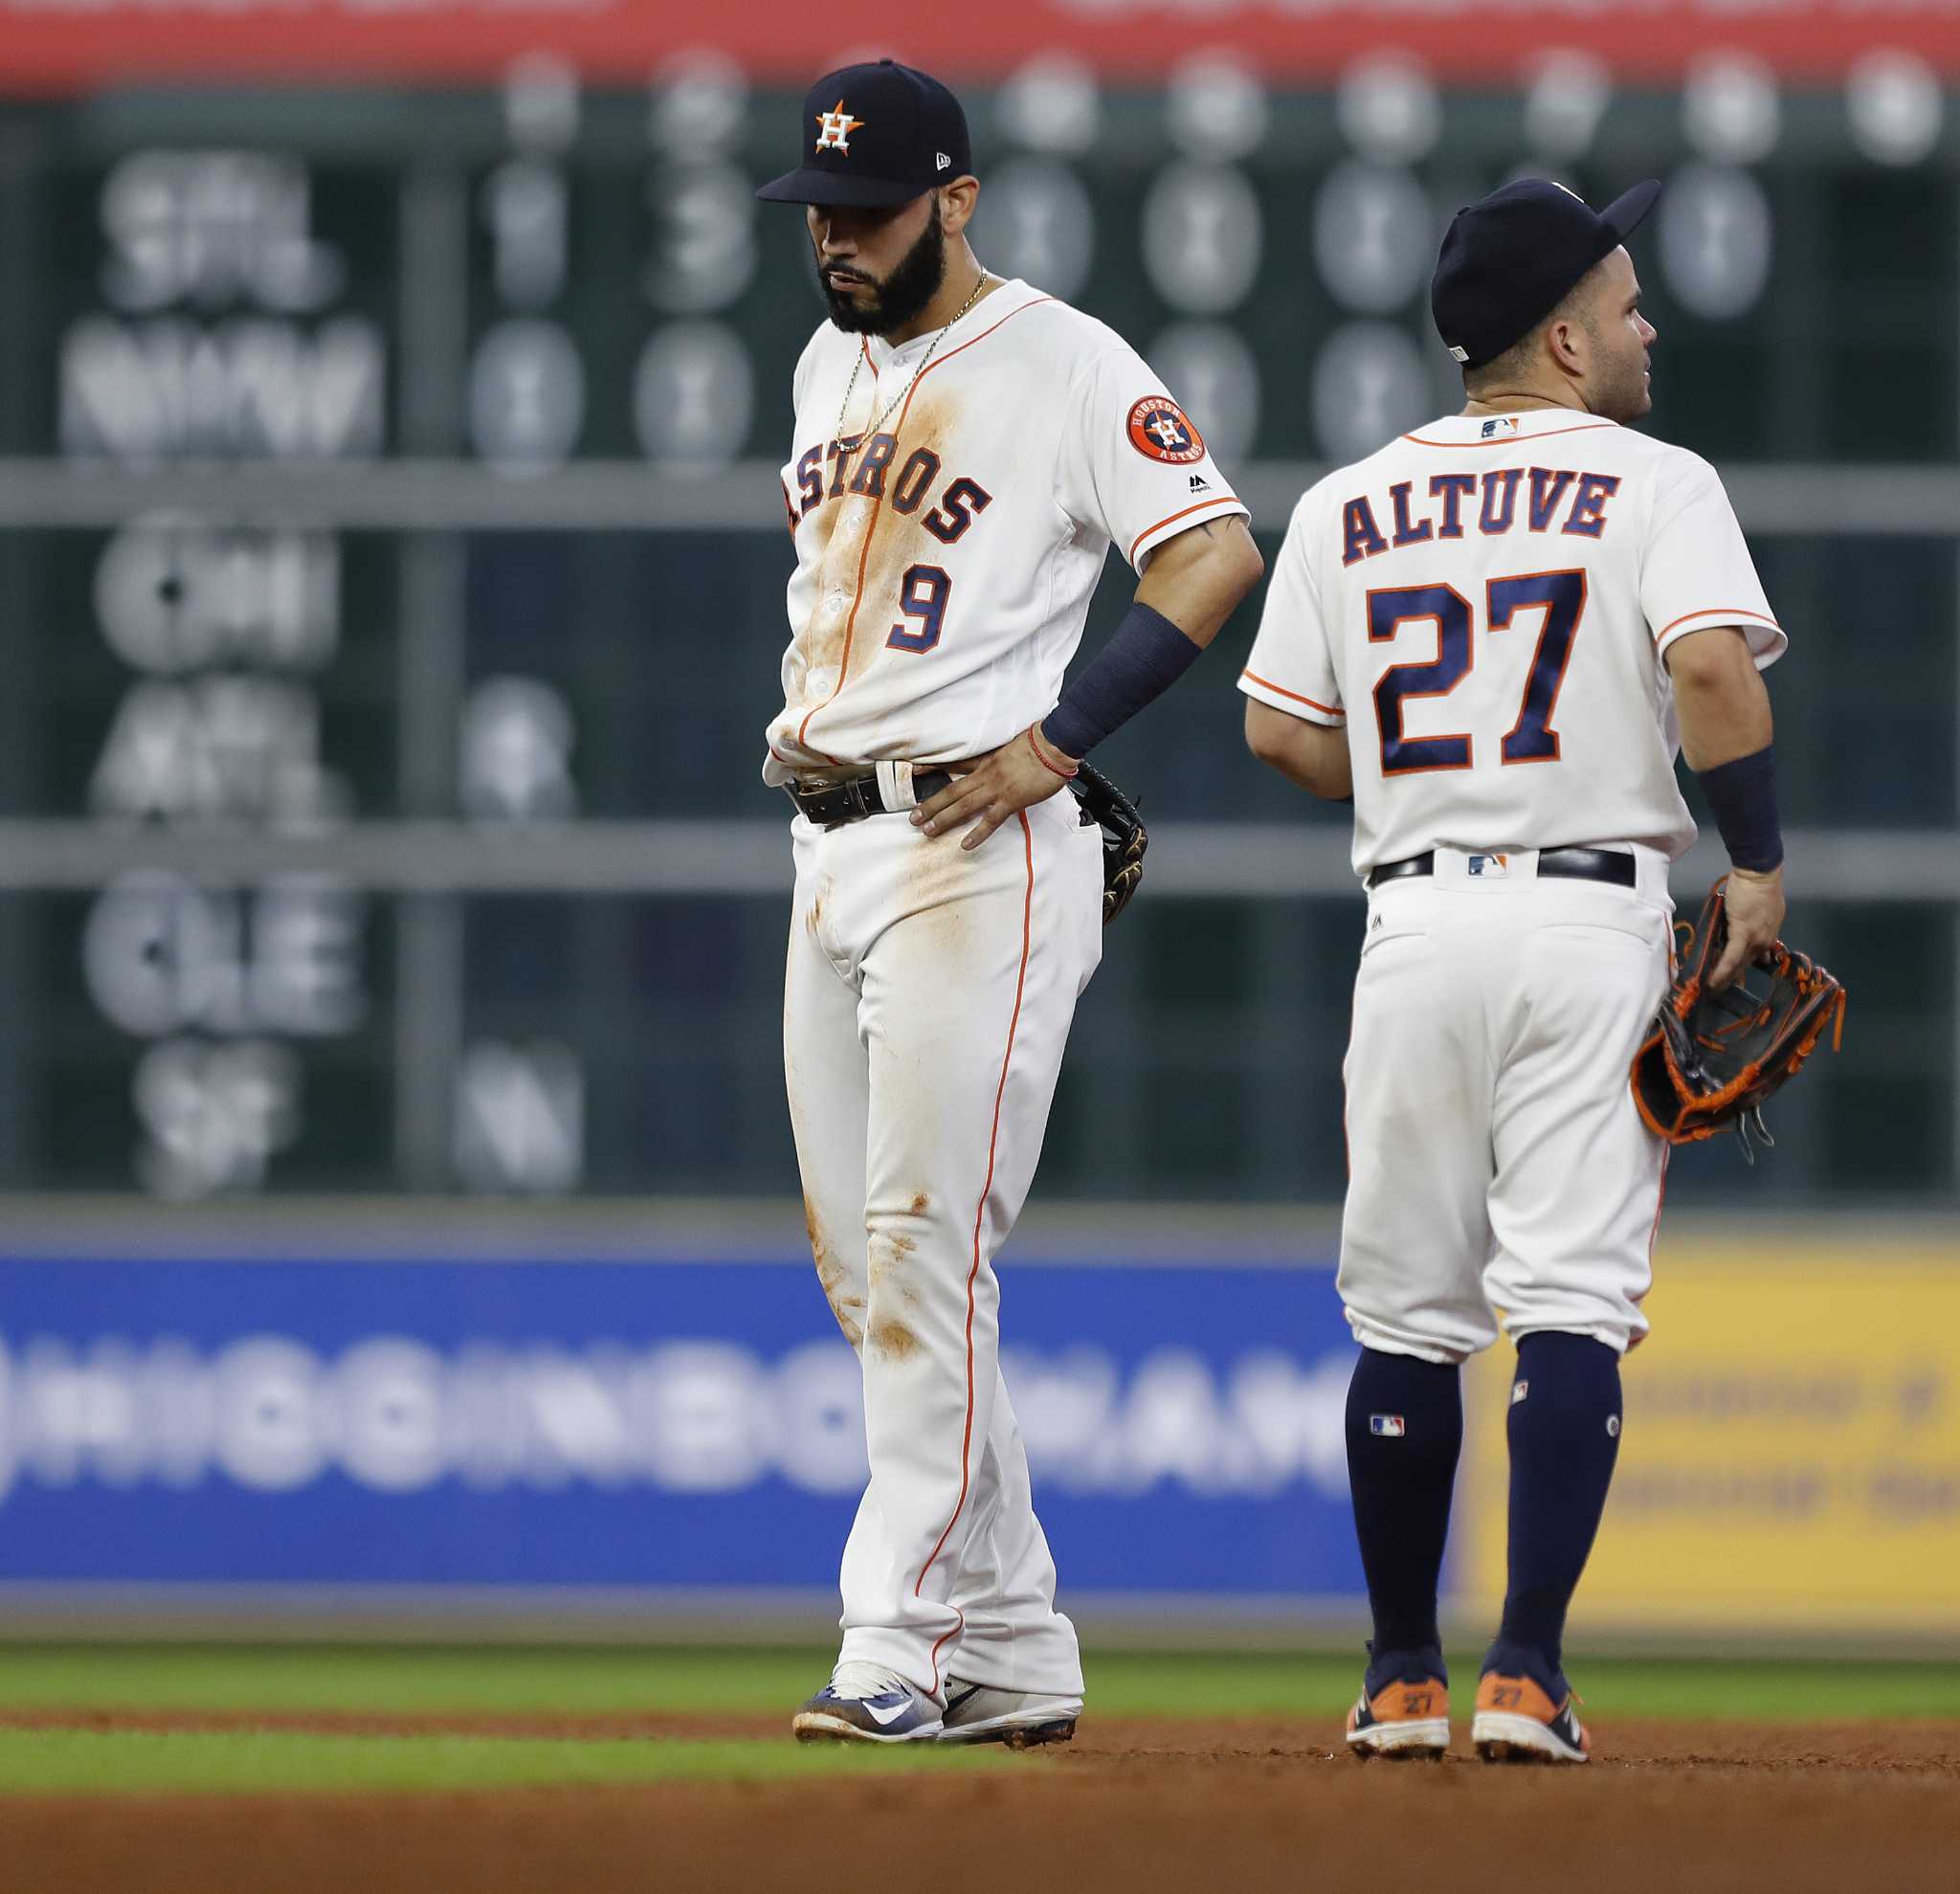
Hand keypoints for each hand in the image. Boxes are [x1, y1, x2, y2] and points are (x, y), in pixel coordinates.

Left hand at [912, 726, 1079, 850]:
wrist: (1054, 746)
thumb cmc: (1039, 742)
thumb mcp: (1013, 744)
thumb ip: (1002, 755)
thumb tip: (1001, 760)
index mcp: (986, 760)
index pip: (954, 763)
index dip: (933, 767)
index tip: (914, 771)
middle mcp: (986, 775)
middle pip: (951, 791)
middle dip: (931, 804)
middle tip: (914, 817)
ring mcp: (996, 788)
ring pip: (963, 806)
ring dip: (944, 819)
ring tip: (928, 831)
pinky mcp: (1011, 801)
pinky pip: (990, 820)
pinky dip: (977, 834)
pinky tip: (965, 845)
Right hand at [1710, 865, 1784, 989]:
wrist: (1759, 873)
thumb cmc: (1757, 884)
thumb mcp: (1760, 907)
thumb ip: (1752, 922)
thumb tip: (1739, 932)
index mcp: (1770, 933)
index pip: (1757, 957)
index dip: (1744, 968)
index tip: (1733, 978)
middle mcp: (1766, 939)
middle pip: (1747, 964)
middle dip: (1732, 978)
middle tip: (1717, 989)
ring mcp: (1756, 938)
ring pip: (1739, 965)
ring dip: (1724, 978)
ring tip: (1711, 989)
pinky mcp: (1743, 934)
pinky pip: (1731, 958)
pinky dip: (1721, 970)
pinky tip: (1711, 980)